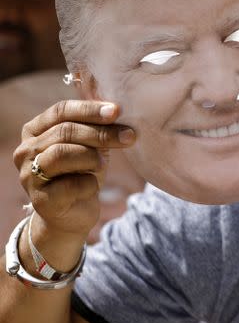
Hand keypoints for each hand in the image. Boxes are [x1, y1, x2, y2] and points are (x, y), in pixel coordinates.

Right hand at [12, 100, 135, 241]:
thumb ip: (97, 127)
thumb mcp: (90, 145)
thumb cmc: (82, 172)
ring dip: (92, 157)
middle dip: (101, 133)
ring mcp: (28, 175)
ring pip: (61, 154)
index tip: (117, 111)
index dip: (90, 109)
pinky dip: (90, 183)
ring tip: (102, 165)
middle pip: (64, 131)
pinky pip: (70, 184)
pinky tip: (92, 186)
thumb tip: (117, 110)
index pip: (60, 110)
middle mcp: (25, 151)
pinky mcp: (40, 200)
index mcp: (35, 130)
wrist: (73, 213)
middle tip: (129, 136)